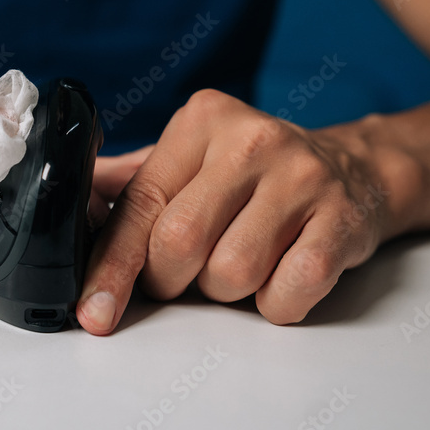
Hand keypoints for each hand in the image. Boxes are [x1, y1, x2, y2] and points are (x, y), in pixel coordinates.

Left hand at [78, 89, 396, 333]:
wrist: (354, 168)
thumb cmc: (254, 173)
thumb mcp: (191, 159)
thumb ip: (131, 182)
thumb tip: (75, 205)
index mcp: (202, 121)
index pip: (141, 202)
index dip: (112, 264)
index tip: (95, 309)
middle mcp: (252, 140)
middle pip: (180, 242)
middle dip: (172, 279)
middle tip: (186, 273)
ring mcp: (302, 178)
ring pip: (232, 273)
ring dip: (227, 290)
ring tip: (242, 261)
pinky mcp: (343, 220)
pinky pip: (287, 293)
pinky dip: (274, 304)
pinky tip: (280, 273)